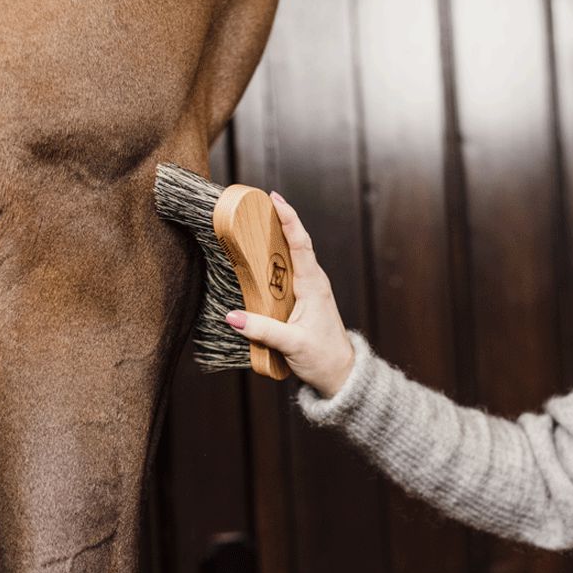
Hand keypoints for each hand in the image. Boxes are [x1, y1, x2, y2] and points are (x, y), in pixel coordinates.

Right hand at [224, 191, 354, 397]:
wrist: (340, 374)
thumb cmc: (323, 357)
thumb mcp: (291, 344)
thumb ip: (262, 329)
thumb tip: (232, 317)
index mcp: (313, 285)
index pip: (301, 243)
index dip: (289, 219)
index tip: (275, 198)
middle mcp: (313, 281)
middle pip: (295, 242)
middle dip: (278, 219)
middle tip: (256, 202)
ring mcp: (309, 289)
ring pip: (291, 256)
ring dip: (275, 238)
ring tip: (254, 221)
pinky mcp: (303, 298)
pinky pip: (287, 271)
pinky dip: (273, 259)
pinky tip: (258, 256)